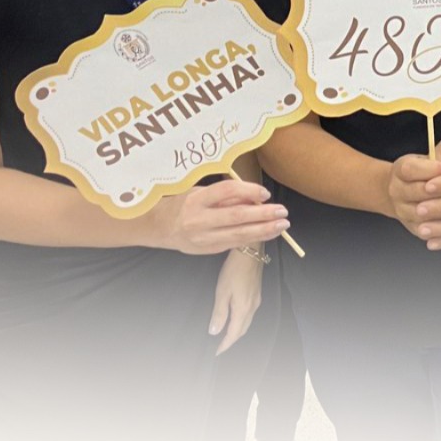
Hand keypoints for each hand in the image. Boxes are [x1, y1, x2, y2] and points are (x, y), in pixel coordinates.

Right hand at [148, 177, 289, 254]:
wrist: (158, 227)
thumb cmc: (182, 204)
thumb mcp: (199, 192)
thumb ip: (225, 196)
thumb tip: (255, 197)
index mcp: (196, 199)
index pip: (226, 191)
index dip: (248, 190)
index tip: (266, 192)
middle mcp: (198, 219)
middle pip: (236, 216)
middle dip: (263, 214)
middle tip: (282, 211)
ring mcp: (203, 238)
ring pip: (238, 235)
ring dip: (263, 230)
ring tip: (281, 225)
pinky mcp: (207, 250)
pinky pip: (234, 243)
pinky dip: (253, 238)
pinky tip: (267, 233)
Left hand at [209, 248, 263, 354]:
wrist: (251, 251)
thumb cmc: (234, 270)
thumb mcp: (222, 291)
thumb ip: (219, 313)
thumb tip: (214, 332)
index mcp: (243, 309)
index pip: (234, 333)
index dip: (225, 344)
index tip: (216, 351)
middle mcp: (253, 307)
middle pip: (243, 329)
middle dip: (232, 339)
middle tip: (220, 345)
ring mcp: (257, 299)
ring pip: (247, 321)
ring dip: (237, 330)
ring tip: (226, 333)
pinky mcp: (257, 292)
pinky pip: (250, 313)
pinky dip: (242, 320)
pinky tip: (236, 317)